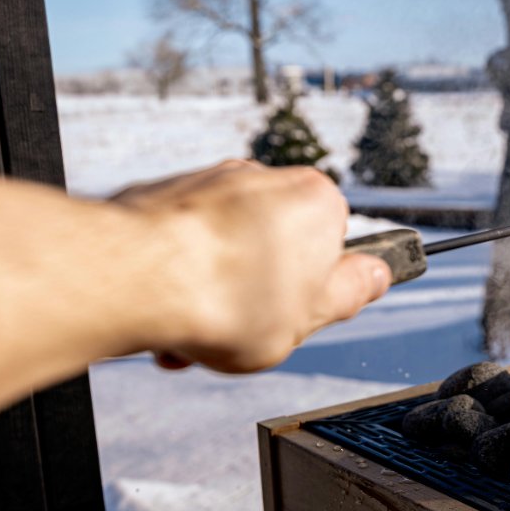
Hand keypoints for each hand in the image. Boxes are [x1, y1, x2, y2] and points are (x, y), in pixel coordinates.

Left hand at [112, 160, 390, 372]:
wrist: (134, 278)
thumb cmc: (226, 298)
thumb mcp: (314, 316)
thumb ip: (352, 292)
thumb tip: (375, 276)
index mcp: (317, 201)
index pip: (335, 247)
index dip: (315, 291)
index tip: (297, 315)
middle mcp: (265, 177)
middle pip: (277, 247)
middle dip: (259, 293)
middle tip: (245, 331)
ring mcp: (210, 181)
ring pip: (226, 248)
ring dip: (216, 292)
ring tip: (197, 333)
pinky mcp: (163, 194)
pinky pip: (183, 242)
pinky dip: (178, 276)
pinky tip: (166, 314)